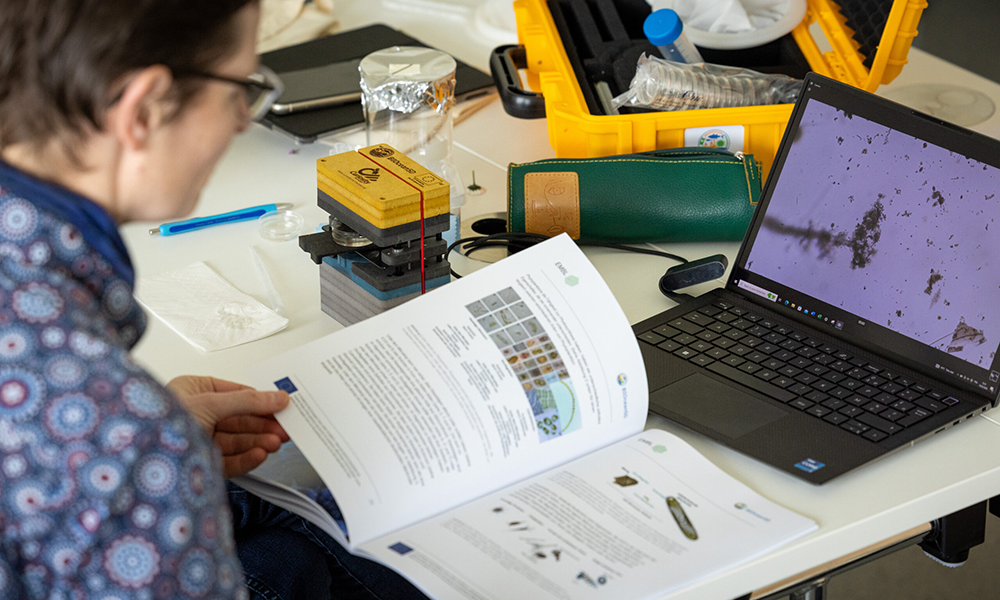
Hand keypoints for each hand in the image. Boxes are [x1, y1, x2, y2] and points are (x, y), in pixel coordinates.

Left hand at [168, 375, 289, 477]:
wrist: (137, 460)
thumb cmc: (158, 422)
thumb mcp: (210, 403)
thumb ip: (248, 402)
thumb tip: (276, 397)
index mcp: (192, 390)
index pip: (235, 393)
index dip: (260, 400)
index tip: (282, 405)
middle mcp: (196, 414)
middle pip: (239, 418)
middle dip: (263, 424)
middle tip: (285, 427)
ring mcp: (198, 440)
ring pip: (236, 440)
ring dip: (258, 441)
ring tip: (276, 442)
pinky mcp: (200, 464)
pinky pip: (229, 459)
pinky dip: (246, 457)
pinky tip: (260, 454)